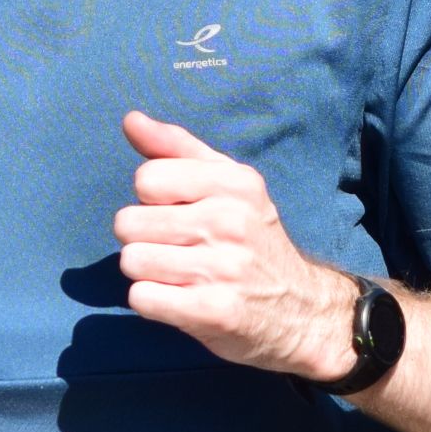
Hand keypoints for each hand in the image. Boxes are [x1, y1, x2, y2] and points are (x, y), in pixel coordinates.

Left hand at [114, 112, 358, 378]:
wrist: (302, 309)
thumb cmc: (252, 240)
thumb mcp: (228, 185)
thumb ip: (177, 149)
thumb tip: (130, 120)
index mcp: (235, 183)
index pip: (147, 178)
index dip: (152, 200)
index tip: (179, 214)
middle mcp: (230, 221)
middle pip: (129, 223)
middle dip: (142, 239)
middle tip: (178, 250)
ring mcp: (223, 268)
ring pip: (132, 261)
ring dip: (146, 273)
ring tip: (179, 275)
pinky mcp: (213, 311)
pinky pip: (142, 298)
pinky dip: (152, 302)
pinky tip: (180, 299)